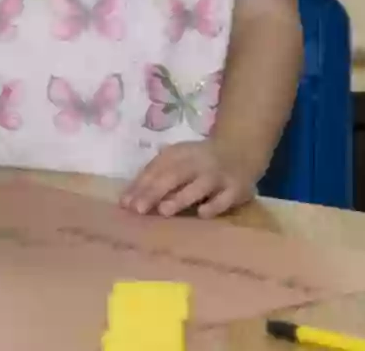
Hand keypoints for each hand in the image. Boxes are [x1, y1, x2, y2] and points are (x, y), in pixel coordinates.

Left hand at [119, 141, 254, 217]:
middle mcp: (197, 162)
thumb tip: (127, 199)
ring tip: (164, 210)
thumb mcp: (176, 160)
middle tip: (138, 209)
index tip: (125, 203)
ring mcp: (218, 176)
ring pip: (198, 187)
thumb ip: (155, 176)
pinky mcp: (236, 190)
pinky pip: (224, 199)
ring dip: (181, 198)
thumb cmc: (198, 161)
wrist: (240, 151)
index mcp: (179, 153)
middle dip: (154, 192)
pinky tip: (201, 214)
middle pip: (173, 176)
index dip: (140, 185)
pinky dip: (213, 206)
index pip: (156, 169)